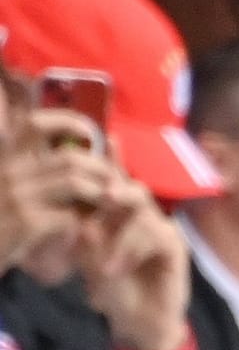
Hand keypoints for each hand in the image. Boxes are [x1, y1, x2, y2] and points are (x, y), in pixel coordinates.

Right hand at [0, 111, 113, 272]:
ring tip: (111, 204)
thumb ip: (35, 173)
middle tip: (116, 181)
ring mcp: (17, 196)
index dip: (66, 121)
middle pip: (69, 158)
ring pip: (74, 183)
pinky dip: (86, 220)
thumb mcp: (11, 189)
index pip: (34, 124)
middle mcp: (10, 172)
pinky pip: (69, 215)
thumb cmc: (0, 223)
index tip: (90, 132)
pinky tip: (90, 228)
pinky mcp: (26, 222)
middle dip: (101, 168)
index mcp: (7, 159)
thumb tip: (76, 156)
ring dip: (99, 194)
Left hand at [73, 170, 189, 349]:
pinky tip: (120, 268)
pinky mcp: (176, 247)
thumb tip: (80, 218)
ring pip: (143, 212)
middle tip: (104, 194)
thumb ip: (84, 235)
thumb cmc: (112, 289)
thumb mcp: (88, 259)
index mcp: (119, 214)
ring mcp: (162, 230)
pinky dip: (133, 250)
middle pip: (133, 188)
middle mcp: (142, 217)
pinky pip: (157, 234)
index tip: (105, 144)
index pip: (114, 182)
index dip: (111, 162)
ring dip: (120, 239)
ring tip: (105, 269)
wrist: (138, 322)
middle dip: (117, 187)